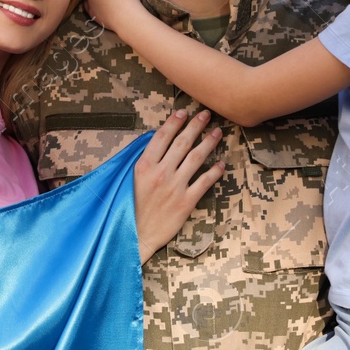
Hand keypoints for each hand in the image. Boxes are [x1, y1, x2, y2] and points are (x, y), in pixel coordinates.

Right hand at [132, 108, 224, 263]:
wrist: (134, 237)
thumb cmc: (128, 209)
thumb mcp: (127, 181)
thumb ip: (142, 163)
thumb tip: (154, 145)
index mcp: (144, 166)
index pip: (162, 137)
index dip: (174, 122)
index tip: (183, 112)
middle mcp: (160, 173)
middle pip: (182, 143)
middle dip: (195, 126)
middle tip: (206, 114)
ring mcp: (174, 187)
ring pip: (195, 158)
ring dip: (208, 143)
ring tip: (217, 132)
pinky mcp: (185, 202)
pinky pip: (204, 183)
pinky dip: (214, 172)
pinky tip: (221, 164)